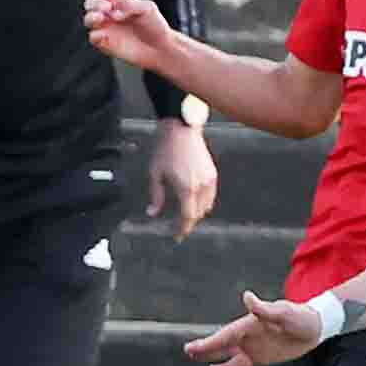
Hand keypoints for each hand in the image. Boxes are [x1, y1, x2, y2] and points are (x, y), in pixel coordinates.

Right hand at [84, 0, 175, 67]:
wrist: (159, 49)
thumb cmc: (155, 25)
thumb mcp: (147, 9)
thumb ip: (130, 4)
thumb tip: (114, 11)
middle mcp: (108, 11)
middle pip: (91, 2)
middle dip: (95, 2)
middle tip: (107, 7)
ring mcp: (105, 27)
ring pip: (88, 19)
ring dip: (91, 17)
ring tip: (101, 18)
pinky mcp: (104, 43)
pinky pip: (93, 37)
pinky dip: (95, 35)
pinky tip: (104, 35)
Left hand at [148, 121, 217, 239]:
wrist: (181, 128)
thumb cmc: (166, 149)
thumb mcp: (155, 173)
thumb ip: (155, 196)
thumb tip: (152, 213)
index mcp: (186, 188)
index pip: (187, 217)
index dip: (182, 229)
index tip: (177, 237)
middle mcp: (201, 186)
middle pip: (197, 213)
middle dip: (188, 222)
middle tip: (178, 227)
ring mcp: (210, 180)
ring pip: (206, 206)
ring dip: (196, 213)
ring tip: (185, 215)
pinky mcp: (213, 173)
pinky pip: (211, 196)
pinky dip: (203, 203)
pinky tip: (194, 202)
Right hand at [184, 289, 322, 365]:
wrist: (315, 328)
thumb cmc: (300, 317)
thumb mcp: (284, 312)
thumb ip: (265, 309)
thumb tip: (247, 296)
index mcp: (250, 324)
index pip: (226, 335)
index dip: (210, 342)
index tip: (194, 347)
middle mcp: (248, 335)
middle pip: (222, 343)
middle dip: (204, 347)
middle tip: (186, 351)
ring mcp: (252, 346)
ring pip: (226, 353)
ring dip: (210, 355)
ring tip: (193, 356)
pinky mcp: (259, 358)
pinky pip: (238, 364)